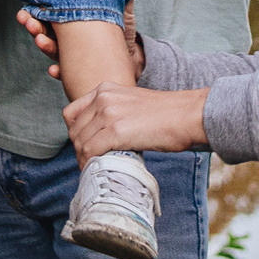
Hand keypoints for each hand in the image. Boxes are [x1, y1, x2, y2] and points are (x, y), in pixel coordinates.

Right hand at [18, 0, 147, 81]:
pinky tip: (55, 70)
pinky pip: (67, 73)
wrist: (132, 58)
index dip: (36, 10)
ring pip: (52, 50)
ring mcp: (71, 54)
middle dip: (34, 27)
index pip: (49, 12)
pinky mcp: (80, 71)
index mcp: (72, 18)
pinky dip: (60, 72)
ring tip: (41, 41)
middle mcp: (67, 36)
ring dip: (44, 46)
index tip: (26, 7)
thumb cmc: (120, 30)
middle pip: (45, 30)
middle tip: (29, 22)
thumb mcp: (122, 6)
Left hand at [64, 82, 208, 157]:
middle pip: (74, 130)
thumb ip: (112, 112)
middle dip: (78, 149)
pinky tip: (96, 169)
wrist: (187, 115)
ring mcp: (109, 114)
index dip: (75, 133)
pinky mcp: (116, 131)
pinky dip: (89, 164)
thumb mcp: (131, 102)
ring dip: (83, 159)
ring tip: (93, 167)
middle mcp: (103, 98)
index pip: (71, 113)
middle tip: (89, 162)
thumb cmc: (166, 114)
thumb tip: (99, 135)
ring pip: (80, 142)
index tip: (84, 145)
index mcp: (105, 89)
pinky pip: (90, 151)